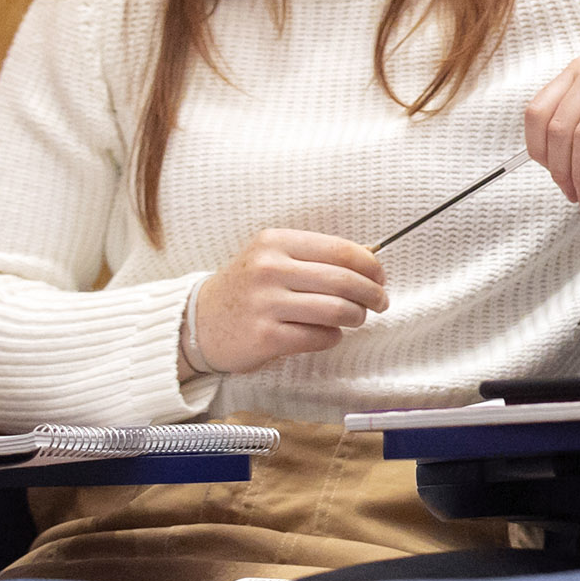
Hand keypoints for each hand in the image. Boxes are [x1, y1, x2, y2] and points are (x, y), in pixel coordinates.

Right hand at [190, 229, 387, 374]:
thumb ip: (315, 256)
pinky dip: (333, 337)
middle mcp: (268, 270)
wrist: (198, 322)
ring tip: (357, 318)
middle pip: (343, 281)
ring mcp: (265, 305)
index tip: (381, 277)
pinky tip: (330, 334)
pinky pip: (318, 337)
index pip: (341, 250)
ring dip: (356, 317)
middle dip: (372, 293)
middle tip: (381, 302)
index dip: (371, 265)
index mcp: (275, 242)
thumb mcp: (272, 257)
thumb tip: (370, 259)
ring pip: (336, 310)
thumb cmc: (247, 288)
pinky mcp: (264, 337)